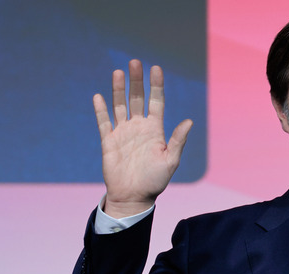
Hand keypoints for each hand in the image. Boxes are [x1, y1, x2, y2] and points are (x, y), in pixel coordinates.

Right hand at [93, 59, 192, 217]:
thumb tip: (189, 121)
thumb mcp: (170, 160)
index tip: (156, 68)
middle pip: (137, 98)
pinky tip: (99, 96)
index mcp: (155, 130)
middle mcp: (139, 127)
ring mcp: (123, 132)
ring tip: (118, 72)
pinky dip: (101, 110)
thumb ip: (177, 140)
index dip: (156, 85)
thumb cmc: (155, 181)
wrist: (134, 197)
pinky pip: (104, 122)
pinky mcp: (109, 141)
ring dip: (118, 89)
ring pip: (120, 105)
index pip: (156, 102)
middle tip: (135, 62)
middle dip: (137, 81)